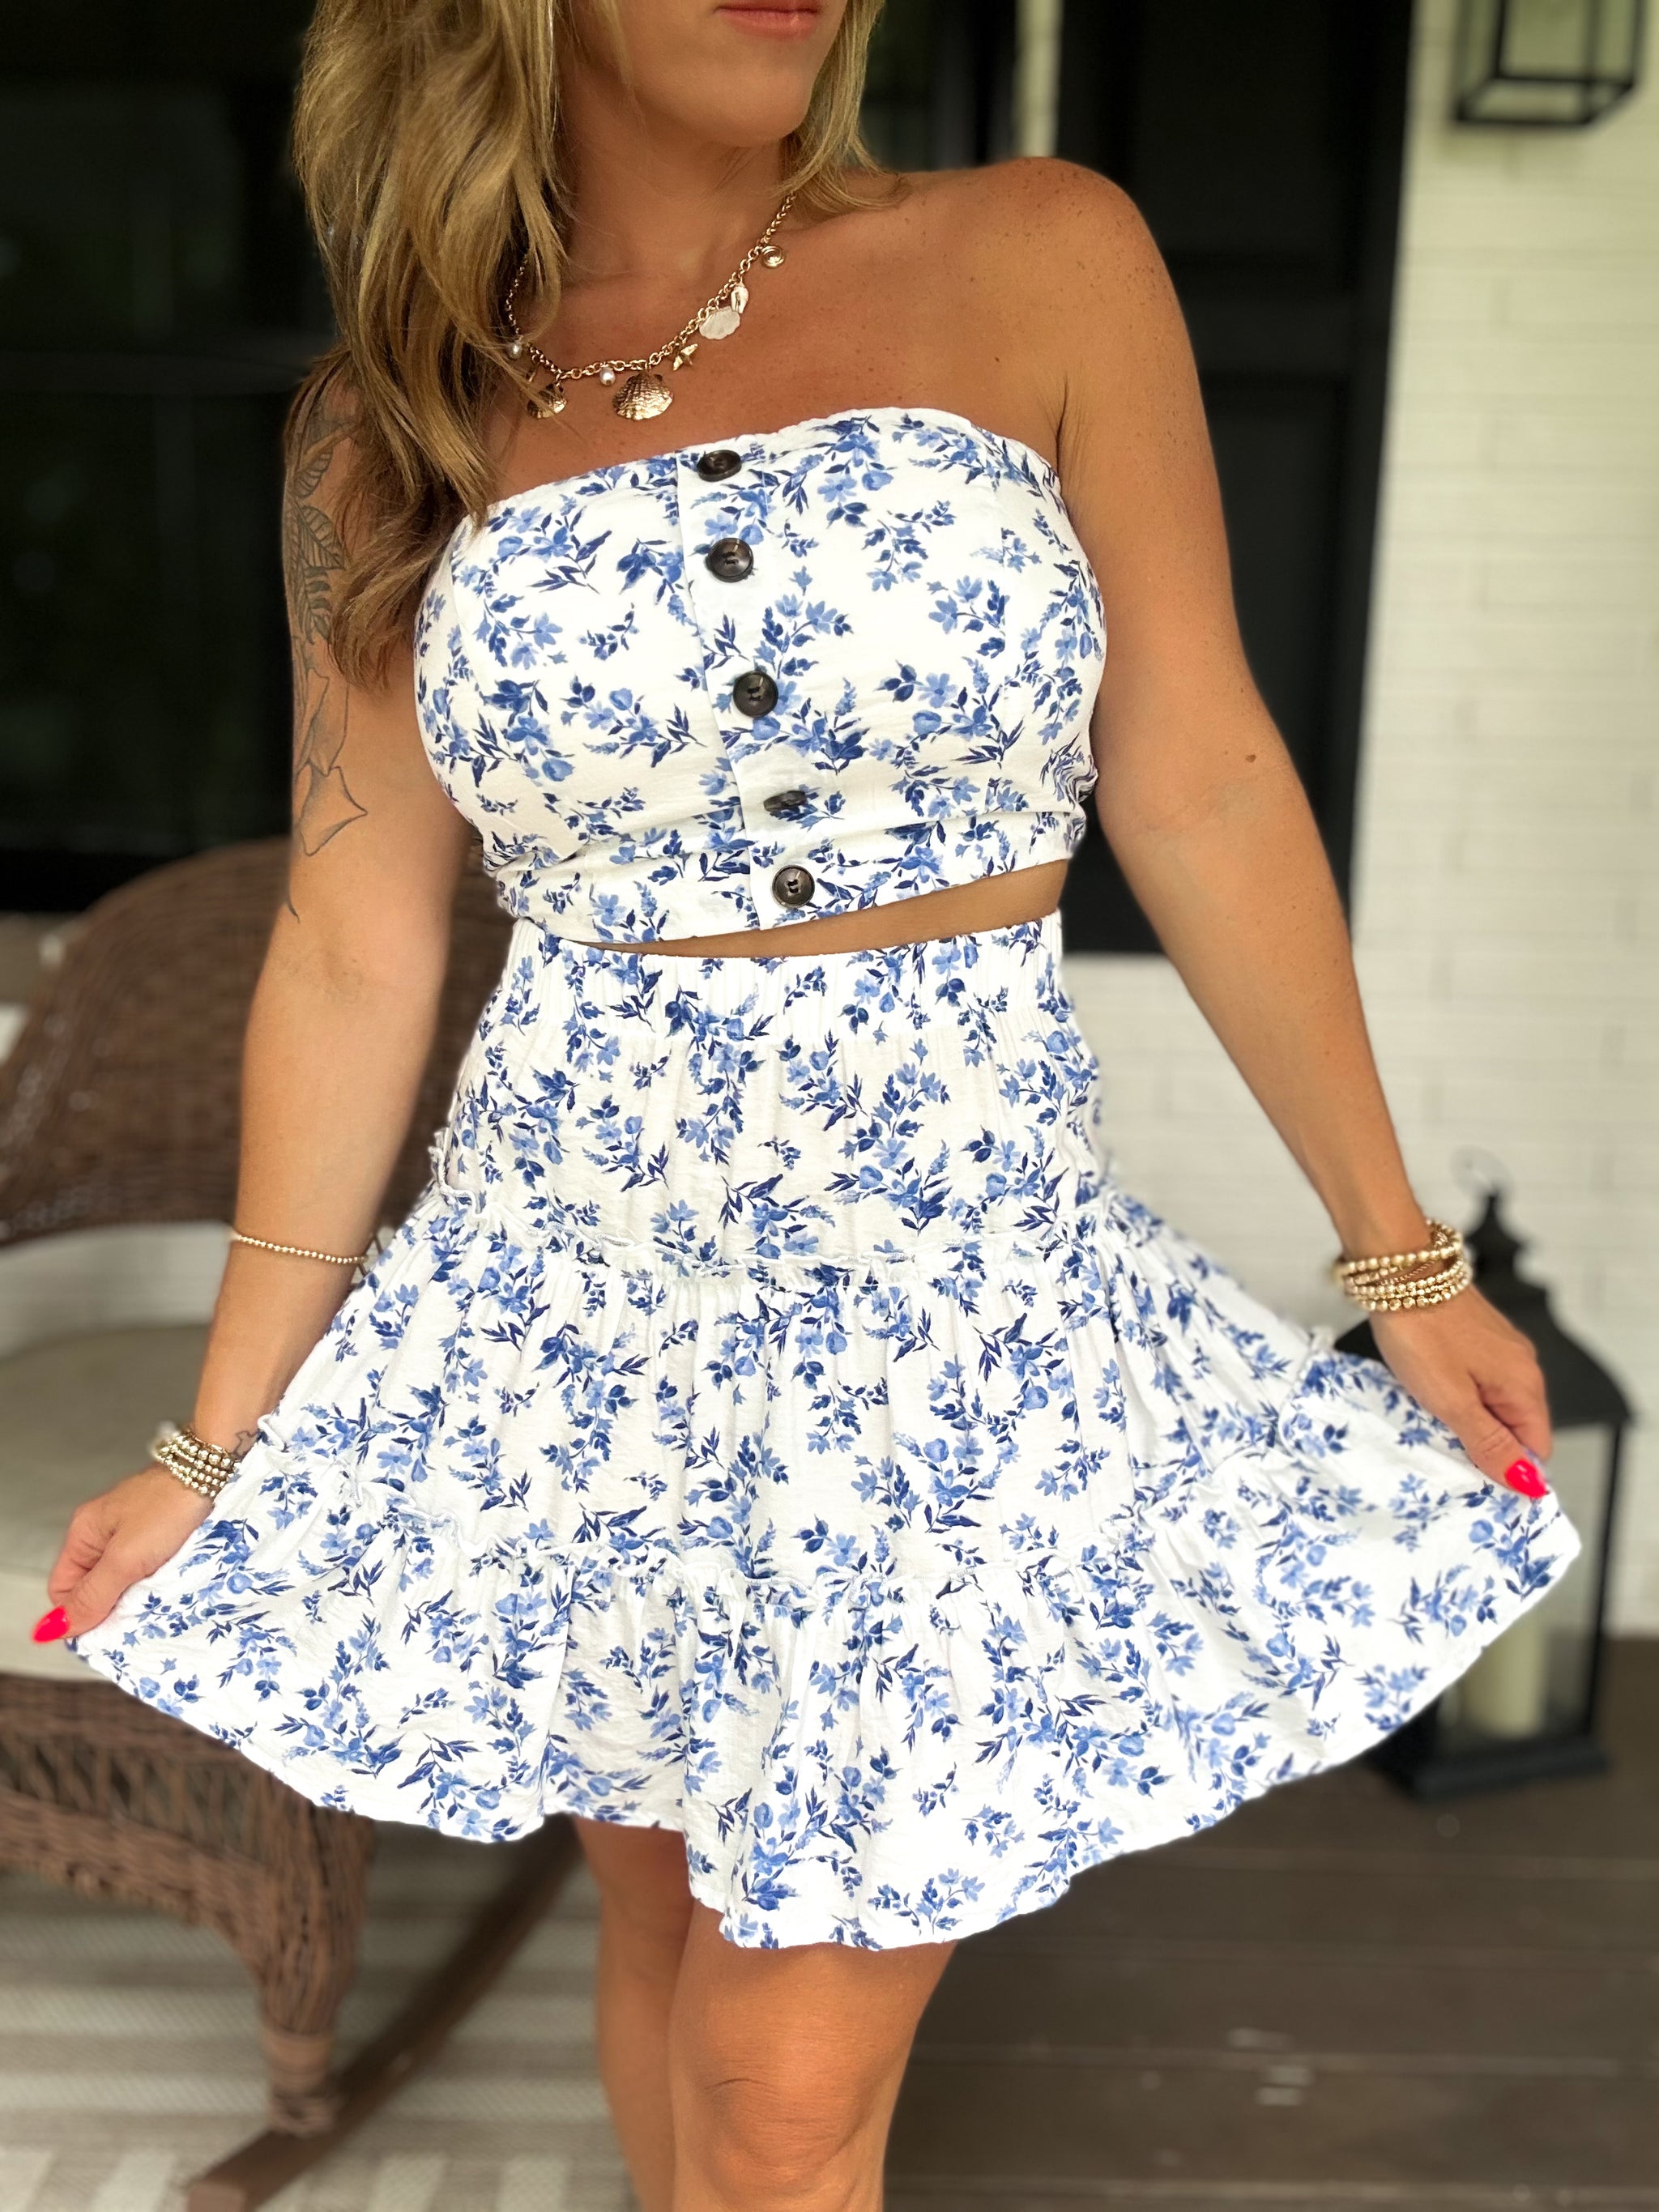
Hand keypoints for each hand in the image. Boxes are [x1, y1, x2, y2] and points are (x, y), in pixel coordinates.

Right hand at [36, 1466, 211, 1641]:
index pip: (62, 1590)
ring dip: (135, 1593)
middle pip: (92, 1585)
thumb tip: (51, 1629)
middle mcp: (102, 1531)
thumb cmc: (169, 1508)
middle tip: (136, 1613)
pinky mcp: (157, 1529)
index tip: (105, 1629)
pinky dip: (154, 1577)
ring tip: (156, 1597)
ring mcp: (131, 1529)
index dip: (79, 1613)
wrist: (215, 1471)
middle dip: (110, 1604)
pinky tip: (170, 1581)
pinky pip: (145, 1565)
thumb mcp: (126, 1560)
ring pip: (121, 1578)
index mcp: (83, 1533)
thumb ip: (92, 1595)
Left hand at [1369, 1289, 1550, 1495]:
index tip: (1472, 1478)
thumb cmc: (1422, 1333)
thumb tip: (1528, 1483)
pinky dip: (1455, 1394)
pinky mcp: (1476, 1337)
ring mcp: (1499, 1349)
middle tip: (1442, 1449)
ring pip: (1492, 1404)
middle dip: (1484, 1445)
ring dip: (1465, 1419)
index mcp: (1524, 1385)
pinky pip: (1475, 1381)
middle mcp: (1521, 1366)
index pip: (1536, 1448)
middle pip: (1515, 1427)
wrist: (1397, 1271)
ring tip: (1429, 1420)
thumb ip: (1490, 1443)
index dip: (1509, 1469)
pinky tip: (1426, 1393)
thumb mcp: (1452, 1401)